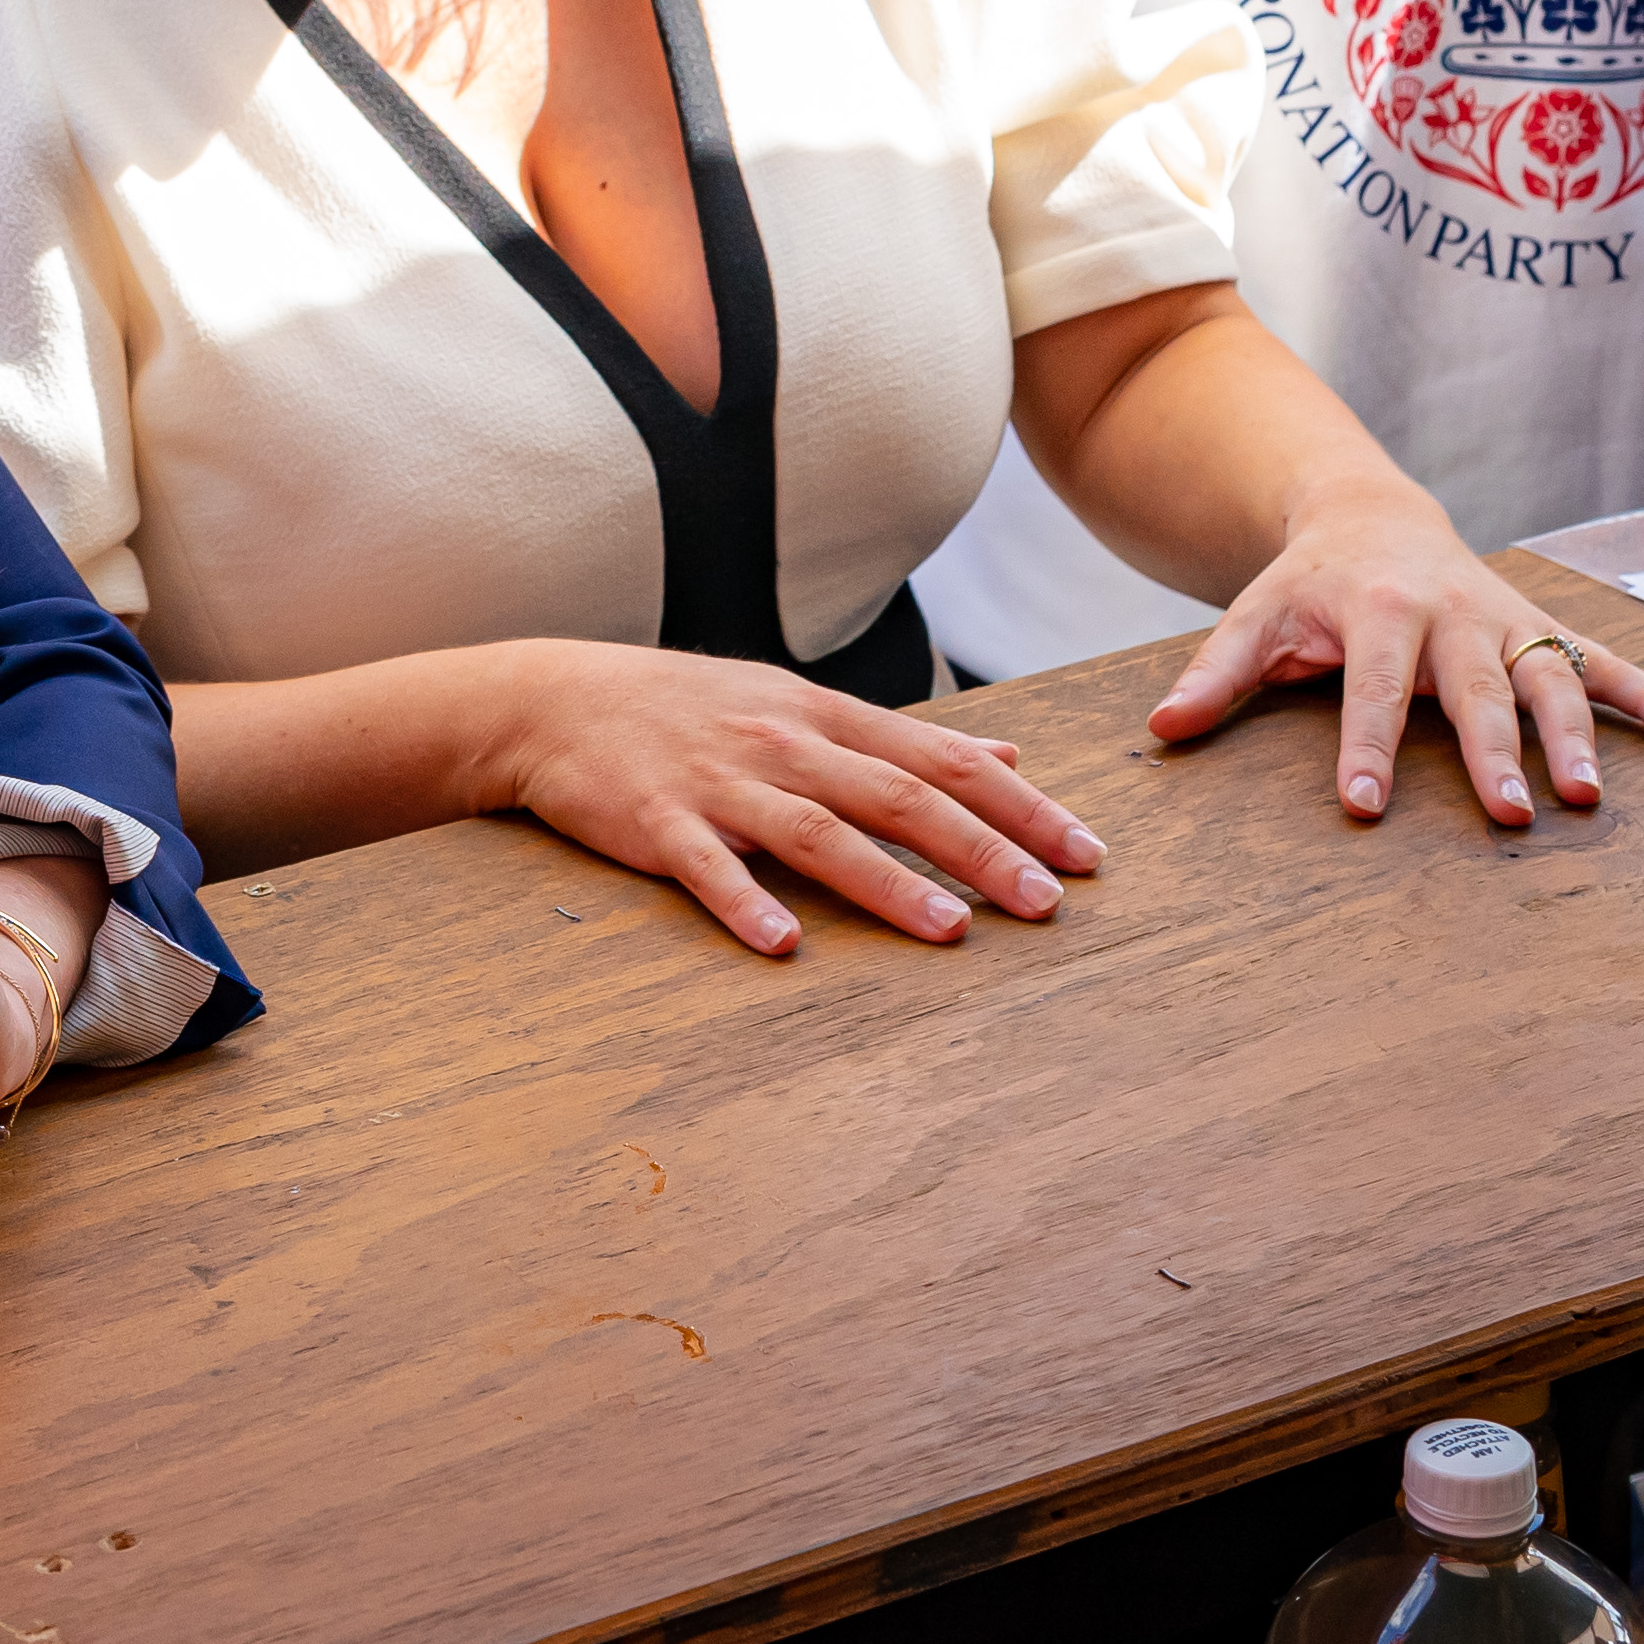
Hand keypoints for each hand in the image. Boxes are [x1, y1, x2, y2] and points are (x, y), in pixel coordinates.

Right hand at [472, 643, 1105, 956]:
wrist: (558, 700)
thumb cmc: (689, 709)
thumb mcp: (798, 705)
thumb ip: (901, 738)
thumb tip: (1005, 756)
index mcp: (824, 717)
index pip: (942, 759)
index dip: (1019, 806)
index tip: (1085, 852)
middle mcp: (784, 745)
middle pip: (898, 796)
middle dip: (981, 849)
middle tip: (1048, 902)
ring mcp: (720, 784)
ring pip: (818, 832)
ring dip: (888, 882)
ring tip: (951, 930)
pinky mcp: (656, 821)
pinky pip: (706, 867)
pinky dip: (745, 903)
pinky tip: (783, 944)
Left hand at [1147, 479, 1643, 822]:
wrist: (1369, 515)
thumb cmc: (1309, 583)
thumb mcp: (1256, 616)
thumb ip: (1215, 673)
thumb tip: (1160, 731)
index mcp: (1378, 613)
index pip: (1371, 690)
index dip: (1367, 748)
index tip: (1364, 808)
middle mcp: (1451, 614)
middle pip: (1475, 691)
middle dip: (1493, 755)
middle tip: (1510, 817)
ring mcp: (1505, 620)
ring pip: (1547, 679)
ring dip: (1575, 736)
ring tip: (1589, 795)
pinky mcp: (1540, 627)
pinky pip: (1600, 662)